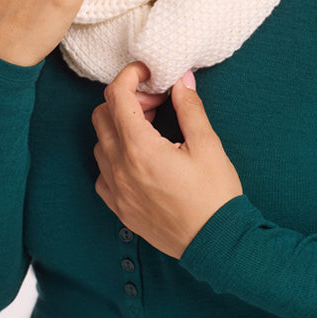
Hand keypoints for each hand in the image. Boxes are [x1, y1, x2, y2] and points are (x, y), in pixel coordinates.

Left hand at [93, 62, 242, 258]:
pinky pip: (101, 171)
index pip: (117, 97)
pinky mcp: (119, 207)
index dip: (130, 76)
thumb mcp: (208, 145)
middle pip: (102, 115)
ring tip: (152, 129)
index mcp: (140, 148)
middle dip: (126, 100)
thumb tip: (181, 81)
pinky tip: (140, 157)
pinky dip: (114, 155)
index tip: (148, 74)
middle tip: (157, 103)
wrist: (216, 244)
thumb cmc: (215, 195)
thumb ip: (190, 108)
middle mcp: (120, 168)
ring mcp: (116, 190)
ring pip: (100, 142)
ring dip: (119, 127)